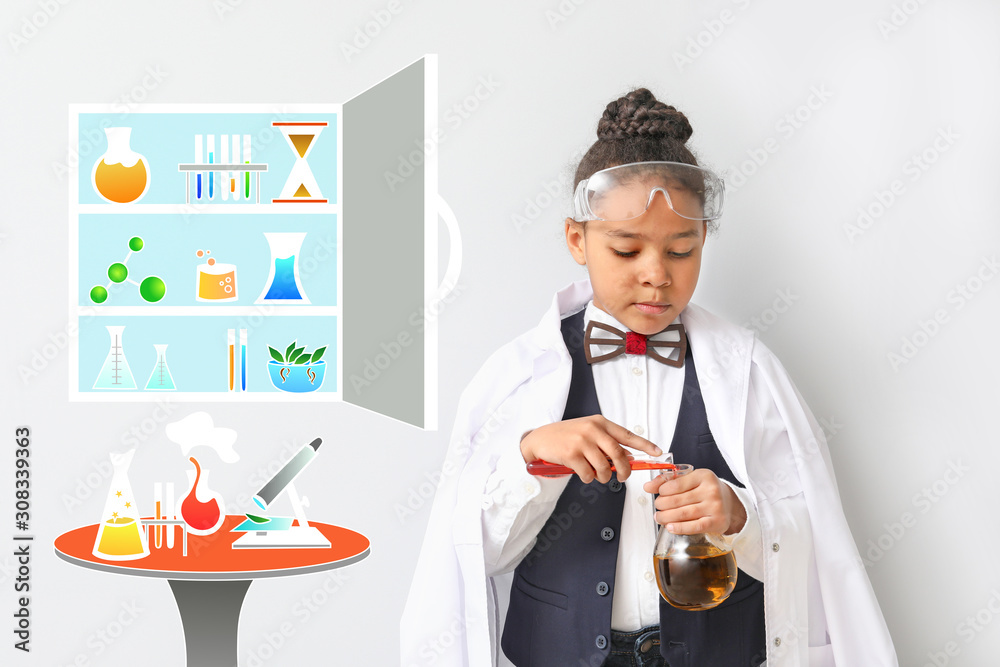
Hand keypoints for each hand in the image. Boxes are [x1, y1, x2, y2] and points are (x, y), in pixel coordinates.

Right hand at [519, 416, 662, 483]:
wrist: (539, 439)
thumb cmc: (565, 436)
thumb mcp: (589, 434)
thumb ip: (607, 443)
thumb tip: (628, 458)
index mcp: (600, 422)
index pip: (627, 435)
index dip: (644, 445)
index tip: (657, 452)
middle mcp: (592, 429)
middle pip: (619, 454)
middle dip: (624, 470)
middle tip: (622, 477)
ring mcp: (581, 441)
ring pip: (604, 468)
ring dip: (603, 477)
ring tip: (596, 475)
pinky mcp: (571, 454)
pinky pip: (588, 474)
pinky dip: (588, 478)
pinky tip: (582, 473)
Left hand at [642, 469, 746, 534]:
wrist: (730, 503)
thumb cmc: (706, 490)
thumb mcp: (690, 480)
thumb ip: (668, 481)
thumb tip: (648, 487)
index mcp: (703, 476)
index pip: (676, 483)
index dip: (662, 490)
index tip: (659, 494)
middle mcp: (710, 490)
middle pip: (677, 500)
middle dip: (662, 505)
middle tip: (658, 507)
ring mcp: (714, 507)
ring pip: (683, 514)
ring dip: (666, 517)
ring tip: (659, 517)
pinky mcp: (716, 522)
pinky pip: (694, 526)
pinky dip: (679, 528)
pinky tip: (670, 527)